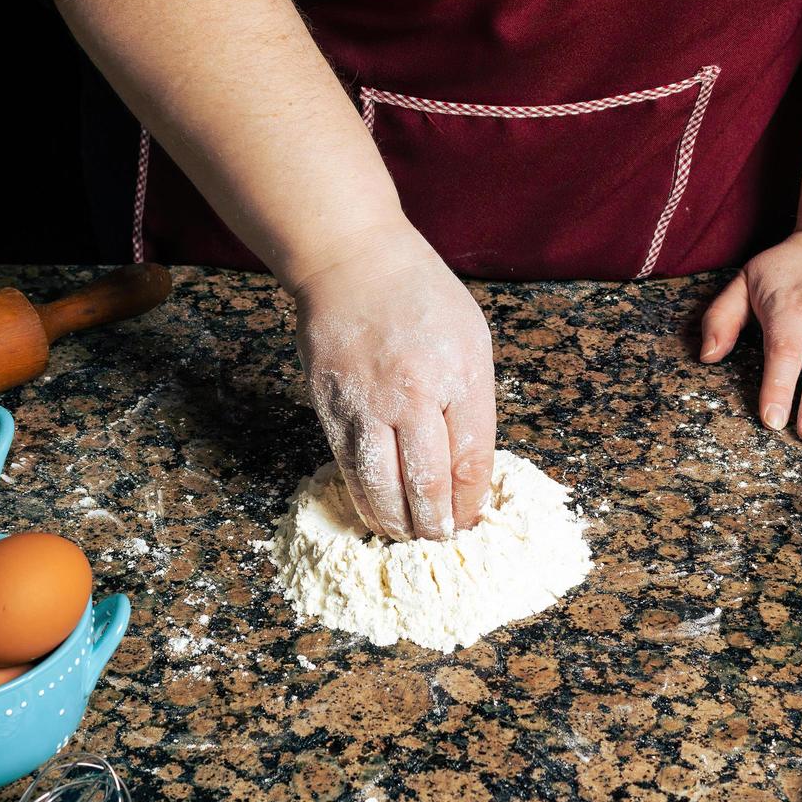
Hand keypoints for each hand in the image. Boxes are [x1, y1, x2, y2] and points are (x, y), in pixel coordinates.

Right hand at [292, 224, 495, 540]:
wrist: (351, 259)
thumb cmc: (419, 295)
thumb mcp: (471, 339)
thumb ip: (472, 401)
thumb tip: (466, 466)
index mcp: (460, 376)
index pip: (471, 461)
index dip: (471, 502)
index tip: (471, 520)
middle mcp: (414, 395)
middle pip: (428, 485)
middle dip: (437, 525)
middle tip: (441, 542)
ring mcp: (367, 403)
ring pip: (383, 487)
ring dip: (398, 524)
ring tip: (409, 539)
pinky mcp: (329, 406)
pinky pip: (348, 468)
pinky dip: (363, 499)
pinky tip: (375, 513)